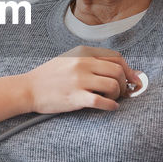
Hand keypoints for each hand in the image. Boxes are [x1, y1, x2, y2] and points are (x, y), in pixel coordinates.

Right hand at [22, 45, 140, 113]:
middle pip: (118, 72)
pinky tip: (110, 108)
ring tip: (113, 100)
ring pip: (112, 85)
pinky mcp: (75, 97)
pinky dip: (111, 105)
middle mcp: (83, 64)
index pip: (116, 58)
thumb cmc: (49, 76)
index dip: (129, 70)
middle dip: (125, 84)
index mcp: (84, 54)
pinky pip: (100, 101)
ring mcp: (79, 80)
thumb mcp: (70, 60)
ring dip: (118, 95)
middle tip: (124, 93)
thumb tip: (115, 69)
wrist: (28, 88)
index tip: (134, 80)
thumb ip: (90, 62)